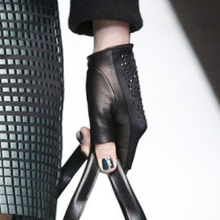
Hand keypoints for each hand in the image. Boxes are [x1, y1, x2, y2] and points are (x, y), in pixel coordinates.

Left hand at [81, 41, 145, 172]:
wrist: (109, 52)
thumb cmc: (105, 78)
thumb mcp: (99, 113)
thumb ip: (103, 141)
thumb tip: (107, 166)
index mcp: (133, 129)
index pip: (123, 161)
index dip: (106, 163)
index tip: (89, 154)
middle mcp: (136, 126)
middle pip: (118, 152)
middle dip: (98, 150)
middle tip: (83, 134)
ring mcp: (132, 119)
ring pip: (113, 141)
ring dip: (97, 139)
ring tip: (84, 127)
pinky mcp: (126, 112)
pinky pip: (113, 130)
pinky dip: (100, 130)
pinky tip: (91, 120)